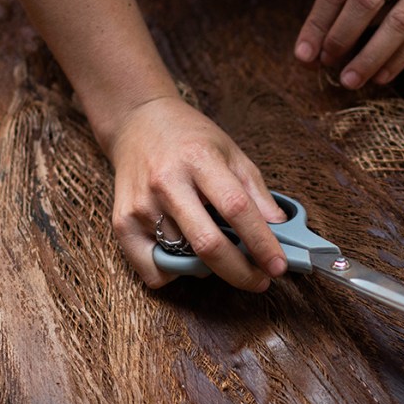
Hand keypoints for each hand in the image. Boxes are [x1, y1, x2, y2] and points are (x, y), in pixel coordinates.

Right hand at [104, 96, 287, 290]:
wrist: (137, 123)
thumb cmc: (189, 139)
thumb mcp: (231, 153)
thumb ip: (256, 193)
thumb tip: (280, 233)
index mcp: (199, 159)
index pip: (236, 208)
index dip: (261, 242)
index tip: (277, 266)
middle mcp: (167, 182)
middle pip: (207, 243)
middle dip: (240, 271)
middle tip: (259, 281)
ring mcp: (141, 204)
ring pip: (182, 259)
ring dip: (207, 266)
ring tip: (214, 246)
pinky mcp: (122, 222)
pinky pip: (152, 270)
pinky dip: (173, 272)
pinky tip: (182, 254)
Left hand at [294, 0, 403, 87]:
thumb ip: (342, 1)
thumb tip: (310, 52)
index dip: (317, 24)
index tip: (304, 55)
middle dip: (342, 36)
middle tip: (328, 62)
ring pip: (399, 23)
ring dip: (370, 56)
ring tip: (350, 80)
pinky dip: (397, 60)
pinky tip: (380, 76)